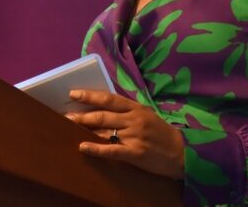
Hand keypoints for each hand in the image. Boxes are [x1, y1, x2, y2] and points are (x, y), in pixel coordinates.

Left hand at [66, 90, 184, 179]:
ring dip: (85, 129)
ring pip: (105, 130)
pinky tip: (83, 147)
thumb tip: (101, 109)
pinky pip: (112, 149)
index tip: (73, 94)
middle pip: (103, 115)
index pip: (109, 99)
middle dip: (82, 115)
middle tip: (65, 115)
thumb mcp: (146, 115)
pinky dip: (96, 148)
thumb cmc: (161, 133)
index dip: (90, 95)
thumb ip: (126, 111)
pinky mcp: (136, 153)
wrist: (182, 152)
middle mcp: (134, 119)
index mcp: (136, 108)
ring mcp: (135, 136)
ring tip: (68, 127)